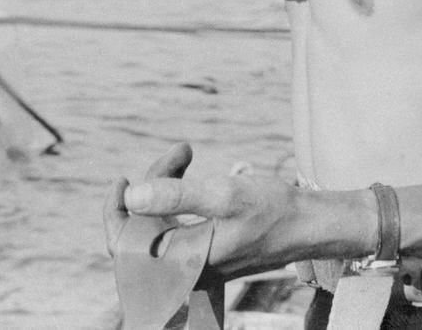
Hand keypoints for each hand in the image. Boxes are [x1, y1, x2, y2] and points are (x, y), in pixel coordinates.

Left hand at [104, 142, 305, 278]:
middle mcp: (185, 270)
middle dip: (155, 185)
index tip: (122, 181)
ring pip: (163, 224)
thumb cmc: (271, 211)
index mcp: (182, 262)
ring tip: (187, 155)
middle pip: (146, 227)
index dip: (115, 213)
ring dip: (168, 189)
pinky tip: (191, 175)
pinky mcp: (207, 255)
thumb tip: (133, 196)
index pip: (126, 246)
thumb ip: (177, 196)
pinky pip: (178, 228)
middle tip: (182, 153)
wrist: (306, 226)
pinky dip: (180, 201)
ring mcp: (196, 264)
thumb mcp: (224, 195)